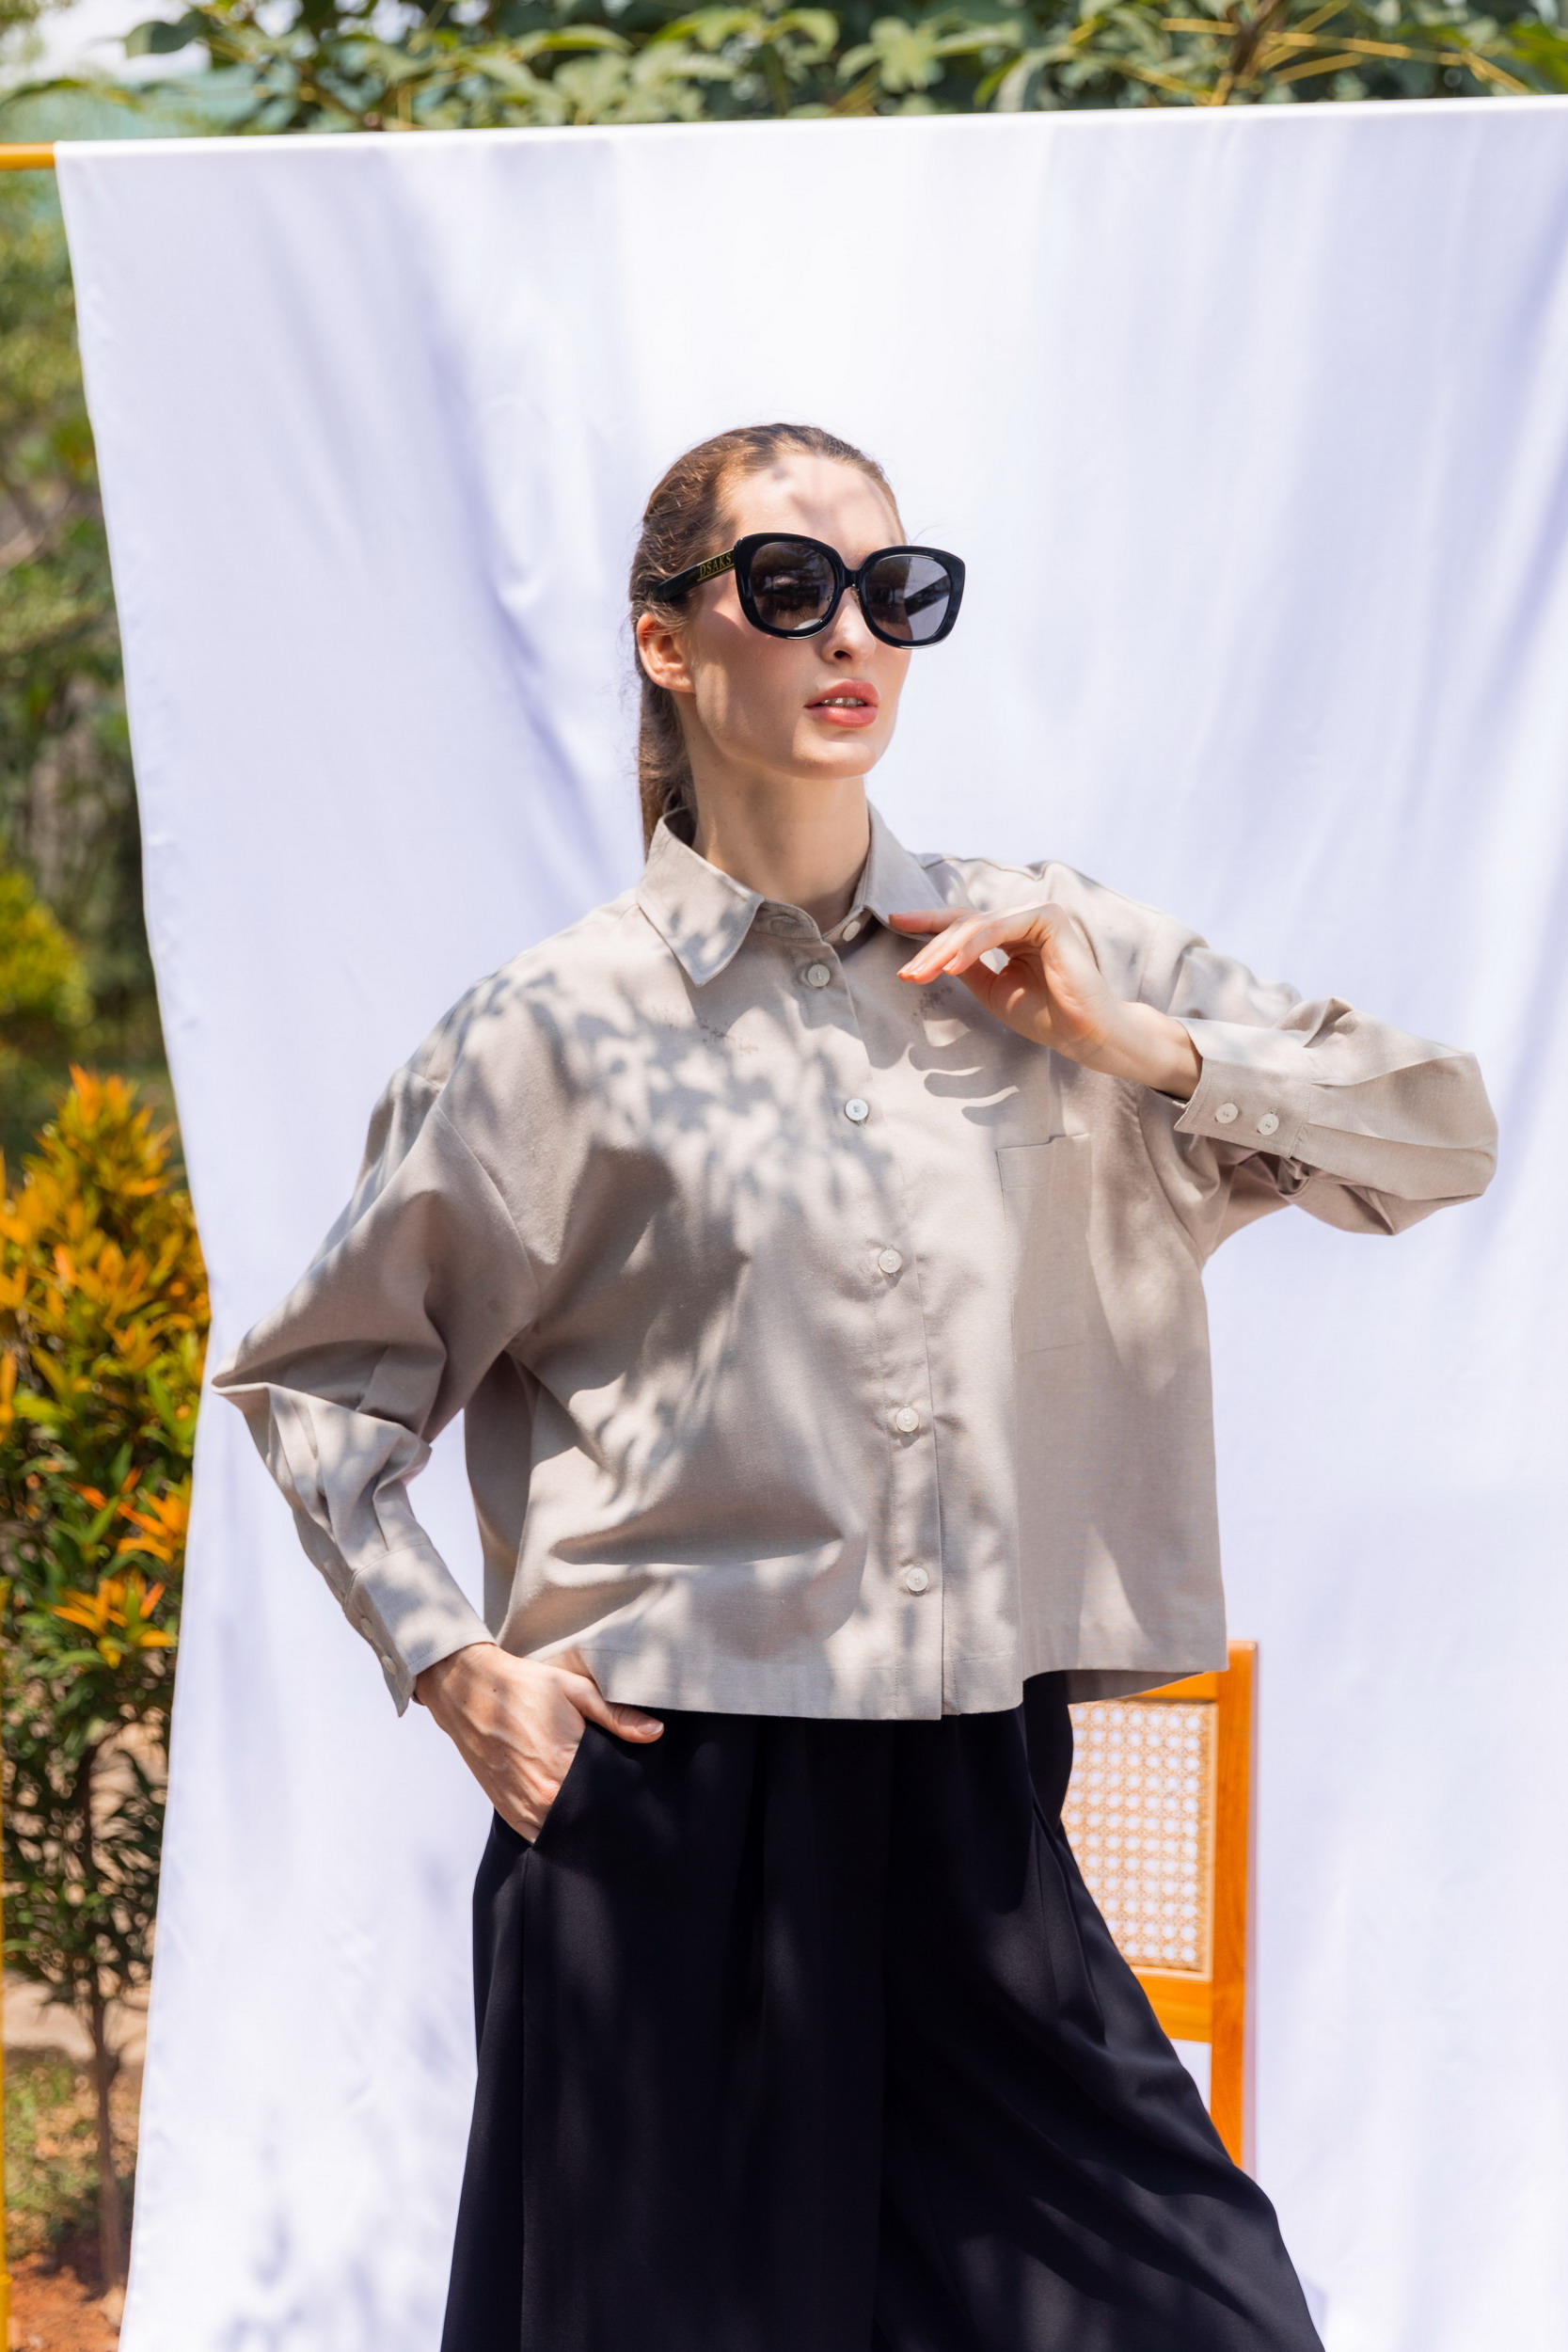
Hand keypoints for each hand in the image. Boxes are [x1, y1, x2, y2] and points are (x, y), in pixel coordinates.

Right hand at [414, 1642, 662, 1839]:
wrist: (468, 1692)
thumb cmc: (524, 1687)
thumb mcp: (575, 1691)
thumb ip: (616, 1717)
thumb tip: (655, 1733)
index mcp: (563, 1767)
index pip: (608, 1798)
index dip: (625, 1798)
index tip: (637, 1794)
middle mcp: (542, 1797)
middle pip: (588, 1822)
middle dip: (605, 1814)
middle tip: (623, 1805)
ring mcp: (522, 1809)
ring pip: (564, 1834)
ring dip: (579, 1826)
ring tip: (596, 1811)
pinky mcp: (508, 1812)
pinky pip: (540, 1835)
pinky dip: (556, 1830)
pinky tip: (569, 1815)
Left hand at [890, 903, 1199, 1098]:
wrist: (1082, 1033)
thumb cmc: (1044, 1015)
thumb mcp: (993, 989)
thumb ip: (967, 967)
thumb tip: (933, 955)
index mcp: (1012, 933)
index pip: (964, 923)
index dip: (928, 924)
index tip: (895, 922)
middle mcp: (1023, 919)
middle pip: (964, 923)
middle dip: (930, 949)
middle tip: (907, 973)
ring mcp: (1037, 915)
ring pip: (976, 925)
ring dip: (944, 950)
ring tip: (922, 973)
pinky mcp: (1048, 918)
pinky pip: (998, 929)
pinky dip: (971, 948)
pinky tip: (951, 968)